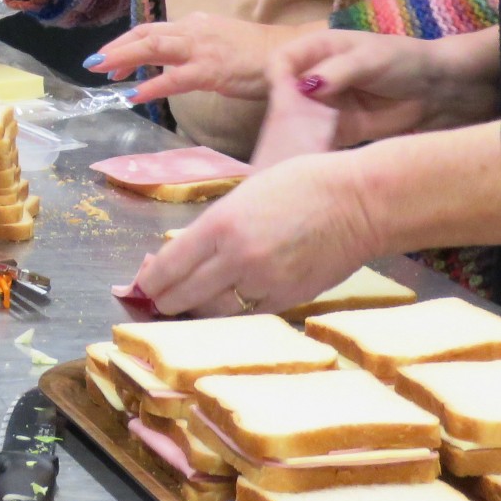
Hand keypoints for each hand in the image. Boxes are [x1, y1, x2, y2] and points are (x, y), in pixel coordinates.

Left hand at [96, 13, 279, 100]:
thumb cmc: (257, 54)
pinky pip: (174, 78)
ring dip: (124, 59)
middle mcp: (193, 30)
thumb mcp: (219, 42)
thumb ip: (195, 48)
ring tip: (104, 71)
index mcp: (194, 24)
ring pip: (153, 48)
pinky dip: (151, 86)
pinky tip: (134, 94)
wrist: (290, 53)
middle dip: (117, 49)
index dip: (126, 43)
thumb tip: (174, 61)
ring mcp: (201, 49)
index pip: (152, 30)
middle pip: (146, 35)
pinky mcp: (211, 70)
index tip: (107, 58)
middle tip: (93, 63)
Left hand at [132, 152, 377, 317]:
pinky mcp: (287, 301)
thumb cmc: (303, 184)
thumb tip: (179, 255)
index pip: (168, 267)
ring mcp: (263, 284)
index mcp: (221, 224)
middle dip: (163, 300)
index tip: (141, 283)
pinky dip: (230, 313)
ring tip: (188, 303)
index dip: (148, 281)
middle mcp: (237, 258)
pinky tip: (225, 304)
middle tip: (158, 297)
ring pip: (211, 314)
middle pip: (181, 297)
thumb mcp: (243, 195)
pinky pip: (245, 317)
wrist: (359, 202)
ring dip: (195, 310)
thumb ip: (212, 228)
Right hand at [265, 28, 500, 146]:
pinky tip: (316, 155)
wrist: (438, 90)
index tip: (287, 97)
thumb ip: (338, 71)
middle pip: (283, 93)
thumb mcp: (371, 59)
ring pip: (295, 120)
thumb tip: (305, 87)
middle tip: (298, 128)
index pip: (281, 61)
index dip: (279, 78)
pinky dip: (312, 147)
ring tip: (305, 145)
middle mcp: (315, 76)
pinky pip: (315, 139)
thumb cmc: (404, 61)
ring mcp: (325, 106)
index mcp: (318, 49)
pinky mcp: (338, 130)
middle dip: (284, 111)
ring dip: (296, 133)